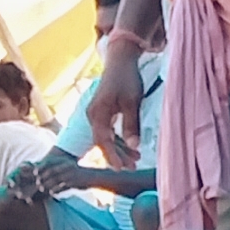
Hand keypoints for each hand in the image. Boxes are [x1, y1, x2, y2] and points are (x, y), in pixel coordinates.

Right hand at [86, 50, 145, 166]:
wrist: (120, 60)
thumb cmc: (126, 79)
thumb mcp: (132, 102)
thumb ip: (131, 124)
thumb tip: (134, 145)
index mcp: (97, 114)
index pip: (103, 140)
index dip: (112, 156)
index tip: (121, 168)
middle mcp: (93, 116)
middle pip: (104, 141)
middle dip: (118, 155)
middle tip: (133, 166)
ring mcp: (96, 114)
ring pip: (107, 137)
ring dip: (120, 148)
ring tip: (136, 159)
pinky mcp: (102, 112)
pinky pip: (108, 131)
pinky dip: (119, 139)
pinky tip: (131, 146)